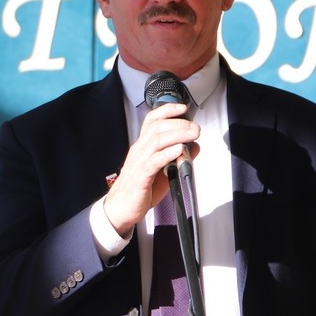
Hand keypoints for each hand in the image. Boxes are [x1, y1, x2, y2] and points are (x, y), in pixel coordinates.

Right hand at [103, 101, 198, 236]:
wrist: (121, 208)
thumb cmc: (140, 189)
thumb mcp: (162, 170)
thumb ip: (177, 157)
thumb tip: (194, 147)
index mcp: (143, 146)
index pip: (152, 120)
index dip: (167, 110)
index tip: (183, 108)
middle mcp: (140, 150)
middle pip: (157, 127)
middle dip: (178, 123)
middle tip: (195, 126)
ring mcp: (139, 162)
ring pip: (157, 141)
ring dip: (177, 134)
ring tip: (192, 133)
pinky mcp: (141, 176)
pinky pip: (154, 161)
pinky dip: (168, 153)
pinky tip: (179, 149)